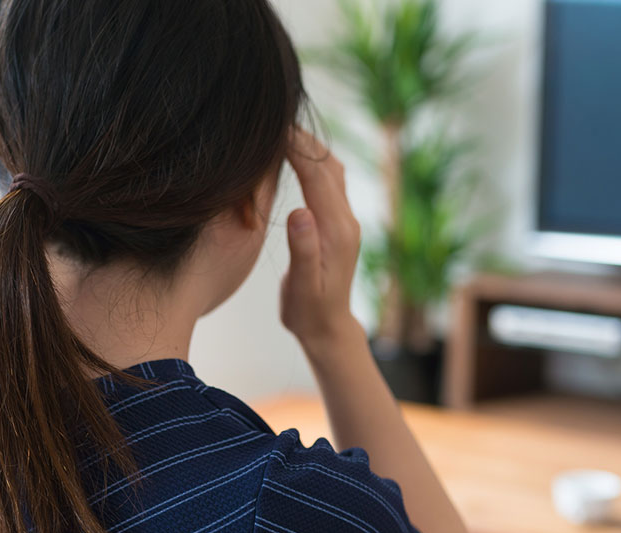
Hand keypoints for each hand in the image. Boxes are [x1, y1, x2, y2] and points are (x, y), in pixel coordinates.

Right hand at [280, 129, 362, 349]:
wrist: (328, 328)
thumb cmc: (309, 311)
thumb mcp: (302, 286)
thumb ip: (303, 249)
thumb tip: (300, 212)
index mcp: (336, 230)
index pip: (317, 176)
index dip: (297, 147)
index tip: (274, 125)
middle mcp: (346, 220)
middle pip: (327, 166)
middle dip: (302, 139)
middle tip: (274, 116)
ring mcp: (344, 221)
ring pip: (331, 171)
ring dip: (310, 148)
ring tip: (282, 129)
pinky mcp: (337, 225)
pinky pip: (328, 183)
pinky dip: (312, 164)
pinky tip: (294, 157)